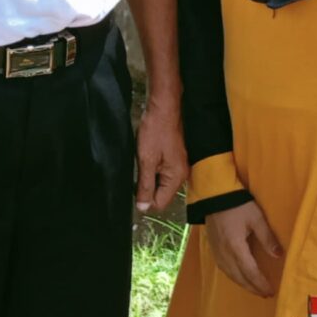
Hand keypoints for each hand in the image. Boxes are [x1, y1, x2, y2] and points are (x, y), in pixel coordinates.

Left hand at [134, 91, 185, 213]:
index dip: (144, 199)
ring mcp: (180, 166)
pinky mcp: (175, 159)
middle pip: (162, 194)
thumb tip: (142, 208)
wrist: (163, 108)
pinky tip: (148, 157)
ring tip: (143, 161)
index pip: (160, 203)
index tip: (134, 186)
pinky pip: (163, 172)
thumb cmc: (155, 130)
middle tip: (138, 171)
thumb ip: (144, 185)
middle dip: (147, 187)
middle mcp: (182, 175)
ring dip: (149, 177)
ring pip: (161, 183)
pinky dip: (153, 168)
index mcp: (176, 178)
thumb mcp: (146, 160)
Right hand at [207, 200, 284, 297]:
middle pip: (240, 277)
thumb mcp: (256, 218)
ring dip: (243, 284)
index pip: (250, 272)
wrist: (214, 195)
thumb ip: (267, 237)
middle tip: (265, 294)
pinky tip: (239, 277)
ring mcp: (217, 252)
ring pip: (230, 275)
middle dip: (253, 287)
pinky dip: (233, 276)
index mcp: (236, 247)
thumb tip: (279, 255)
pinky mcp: (213, 248)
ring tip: (254, 289)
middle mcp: (225, 253)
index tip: (270, 291)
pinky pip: (224, 269)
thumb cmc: (238, 205)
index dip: (260, 283)